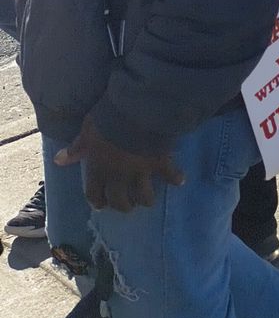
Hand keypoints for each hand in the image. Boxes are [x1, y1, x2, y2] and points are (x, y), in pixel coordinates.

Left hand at [56, 116, 183, 211]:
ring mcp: (141, 171)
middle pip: (120, 200)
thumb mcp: (87, 132)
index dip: (98, 201)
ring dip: (146, 199)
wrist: (136, 113)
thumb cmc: (107, 120)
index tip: (101, 205)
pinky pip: (170, 174)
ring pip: (144, 195)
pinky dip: (176, 178)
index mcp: (99, 168)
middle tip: (128, 205)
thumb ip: (76, 148)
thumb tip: (59, 161)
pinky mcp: (160, 162)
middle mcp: (119, 175)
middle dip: (123, 205)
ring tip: (149, 200)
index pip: (95, 193)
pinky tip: (180, 181)